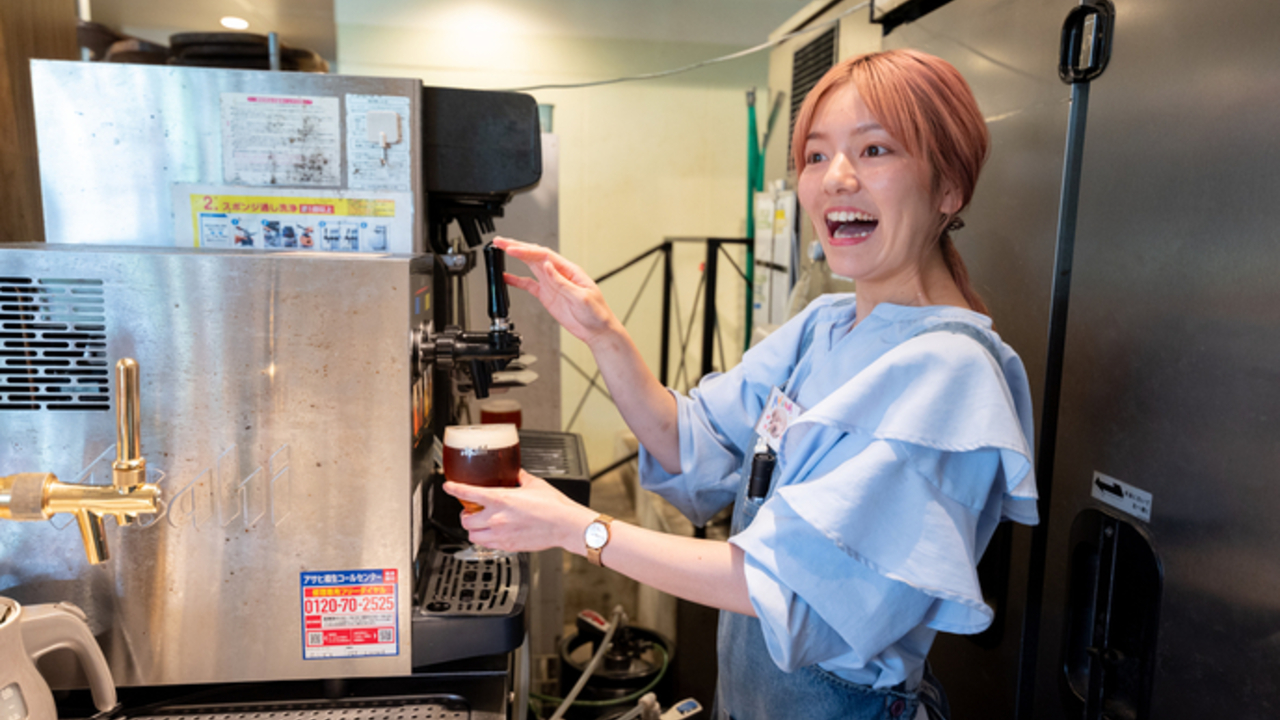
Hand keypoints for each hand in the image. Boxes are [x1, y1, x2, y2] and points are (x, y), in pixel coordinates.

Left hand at [441, 470, 594, 552]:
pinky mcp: (507, 546)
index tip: (448, 486)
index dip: (454, 488)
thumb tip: (515, 473)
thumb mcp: (534, 484)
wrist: (565, 525)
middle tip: (470, 511)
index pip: (468, 492)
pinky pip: (486, 545)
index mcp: (501, 499)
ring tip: (479, 524)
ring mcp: (501, 534)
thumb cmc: (553, 506)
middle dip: (465, 514)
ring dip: (473, 529)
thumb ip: (519, 477)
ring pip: (472, 535)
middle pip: (465, 519)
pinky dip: (484, 539)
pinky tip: (491, 533)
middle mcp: (497, 518)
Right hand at [493, 237, 620, 346]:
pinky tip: (506, 277)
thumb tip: (547, 266)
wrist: (598, 331)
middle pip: (534, 255)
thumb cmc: (597, 313)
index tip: (512, 249)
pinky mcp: (547, 296)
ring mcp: (552, 284)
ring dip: (515, 258)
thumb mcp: (582, 297)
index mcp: (569, 270)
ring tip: (500, 250)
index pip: (544, 256)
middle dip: (517, 247)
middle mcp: (559, 274)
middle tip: (500, 242)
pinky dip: (517, 281)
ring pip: (530, 266)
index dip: (526, 251)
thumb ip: (562, 282)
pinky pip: (529, 285)